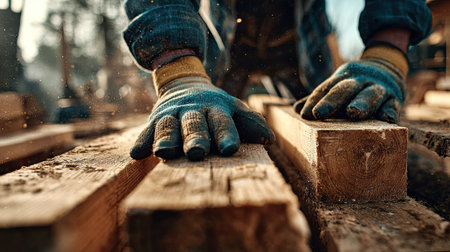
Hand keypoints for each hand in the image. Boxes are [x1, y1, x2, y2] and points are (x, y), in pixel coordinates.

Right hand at [130, 57, 273, 160]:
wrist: (185, 84)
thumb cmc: (216, 107)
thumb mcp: (234, 110)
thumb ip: (250, 123)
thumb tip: (270, 139)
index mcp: (216, 109)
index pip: (222, 122)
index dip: (226, 135)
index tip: (229, 149)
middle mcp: (193, 111)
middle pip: (194, 124)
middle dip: (195, 138)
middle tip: (197, 152)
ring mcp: (172, 114)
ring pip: (169, 126)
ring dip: (166, 139)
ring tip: (164, 153)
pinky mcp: (155, 119)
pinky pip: (147, 130)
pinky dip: (142, 141)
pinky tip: (136, 154)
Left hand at [295, 44, 407, 122]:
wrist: (387, 68)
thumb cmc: (354, 86)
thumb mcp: (337, 86)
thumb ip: (320, 98)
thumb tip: (296, 108)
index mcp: (342, 77)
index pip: (325, 88)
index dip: (314, 100)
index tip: (304, 114)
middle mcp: (359, 80)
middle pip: (344, 89)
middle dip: (331, 101)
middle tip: (319, 113)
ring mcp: (378, 87)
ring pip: (370, 94)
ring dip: (362, 103)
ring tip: (353, 113)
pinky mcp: (394, 97)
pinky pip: (392, 104)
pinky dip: (390, 111)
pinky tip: (388, 120)